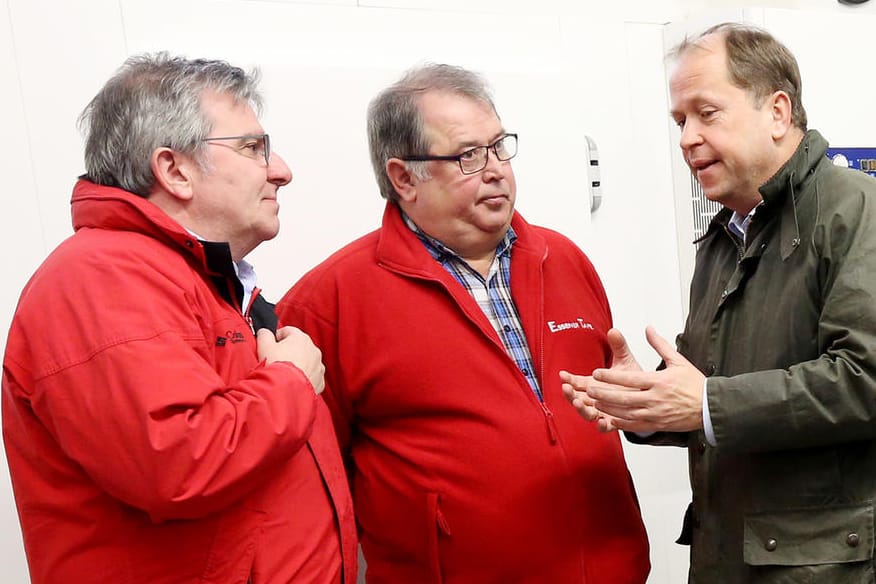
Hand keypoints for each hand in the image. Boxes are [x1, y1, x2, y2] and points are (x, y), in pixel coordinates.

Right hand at [257, 327, 325, 394]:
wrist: (285, 390)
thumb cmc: (275, 366)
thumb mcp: (264, 346)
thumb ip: (264, 335)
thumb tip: (265, 332)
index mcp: (301, 337)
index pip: (288, 331)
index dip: (277, 338)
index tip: (270, 346)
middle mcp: (313, 349)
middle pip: (299, 347)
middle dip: (289, 352)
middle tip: (276, 361)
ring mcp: (318, 365)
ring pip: (307, 362)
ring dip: (298, 365)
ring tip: (285, 374)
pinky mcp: (320, 380)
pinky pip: (311, 377)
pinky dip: (304, 378)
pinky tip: (293, 383)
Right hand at [560, 328, 641, 432]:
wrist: (647, 397)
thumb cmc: (633, 380)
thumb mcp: (625, 361)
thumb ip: (618, 347)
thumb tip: (614, 330)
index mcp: (593, 384)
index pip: (576, 382)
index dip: (568, 379)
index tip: (562, 374)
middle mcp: (594, 399)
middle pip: (576, 398)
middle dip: (569, 394)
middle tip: (566, 389)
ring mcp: (601, 411)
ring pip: (587, 413)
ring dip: (581, 409)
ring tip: (578, 403)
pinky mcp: (612, 422)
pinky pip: (604, 426)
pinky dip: (602, 425)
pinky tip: (602, 421)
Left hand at [586, 326, 704, 432]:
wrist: (711, 407)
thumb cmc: (695, 384)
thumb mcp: (678, 360)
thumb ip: (660, 345)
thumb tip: (648, 328)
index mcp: (659, 382)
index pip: (629, 379)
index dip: (610, 377)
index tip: (596, 373)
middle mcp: (656, 399)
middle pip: (624, 397)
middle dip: (604, 394)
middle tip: (588, 389)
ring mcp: (656, 413)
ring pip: (627, 413)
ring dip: (609, 408)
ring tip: (594, 403)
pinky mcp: (658, 424)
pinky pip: (636, 425)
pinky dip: (621, 423)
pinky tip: (610, 419)